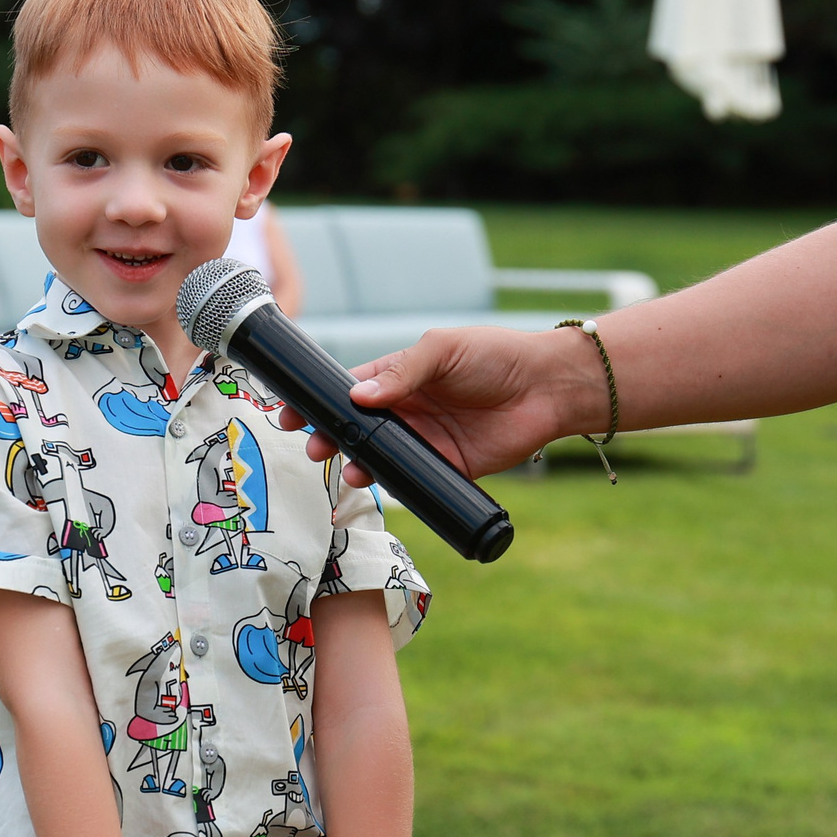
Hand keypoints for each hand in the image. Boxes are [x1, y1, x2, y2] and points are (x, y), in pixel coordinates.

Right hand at [276, 326, 600, 487]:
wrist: (547, 388)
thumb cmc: (496, 355)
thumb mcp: (443, 351)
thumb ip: (402, 373)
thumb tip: (357, 396)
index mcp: (400, 376)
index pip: (347, 390)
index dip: (317, 402)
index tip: (289, 413)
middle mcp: (407, 410)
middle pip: (355, 429)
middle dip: (328, 438)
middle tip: (314, 447)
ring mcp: (424, 441)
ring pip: (378, 458)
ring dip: (357, 464)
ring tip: (348, 469)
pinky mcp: (446, 468)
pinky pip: (411, 481)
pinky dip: (392, 486)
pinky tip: (379, 484)